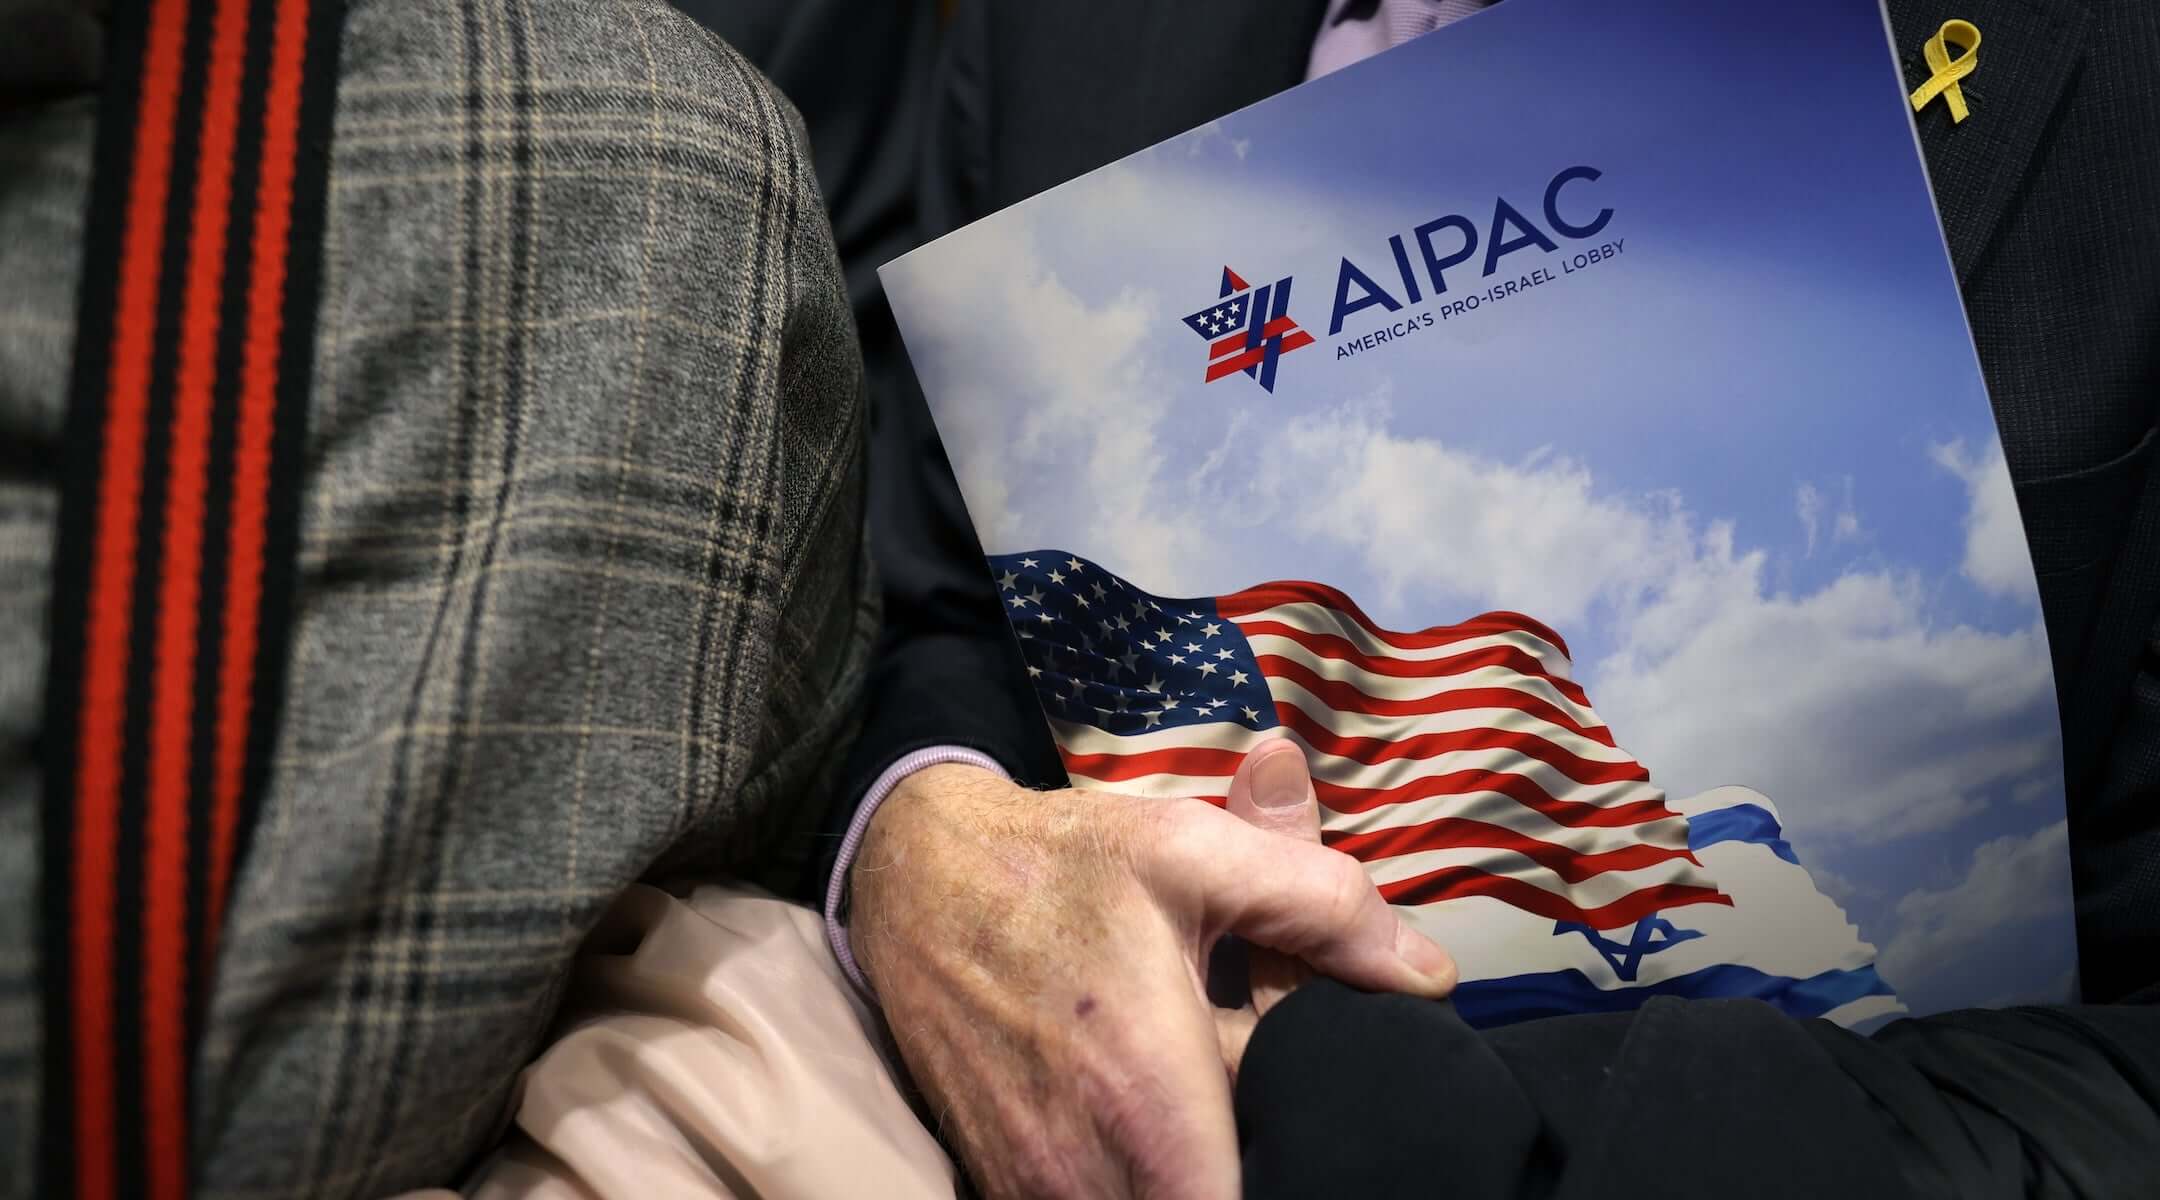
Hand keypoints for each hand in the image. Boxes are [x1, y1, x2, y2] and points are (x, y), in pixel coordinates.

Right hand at [847, 741, 1455, 1198]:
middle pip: (1224, 1192)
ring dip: (1201, 1160)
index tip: (1322, 1142)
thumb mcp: (1191, 851)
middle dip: (1264, 1157)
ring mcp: (1043, 1192)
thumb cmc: (1059, 864)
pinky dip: (1148, 1165)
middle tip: (1265, 1078)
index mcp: (1149, 1097)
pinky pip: (1111, 1197)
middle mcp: (1091, 1172)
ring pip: (1167, 1198)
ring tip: (1208, 1083)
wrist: (914, 879)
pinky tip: (1151, 1095)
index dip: (1304, 1177)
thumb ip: (1322, 907)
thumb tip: (1427, 976)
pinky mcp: (1013, 1192)